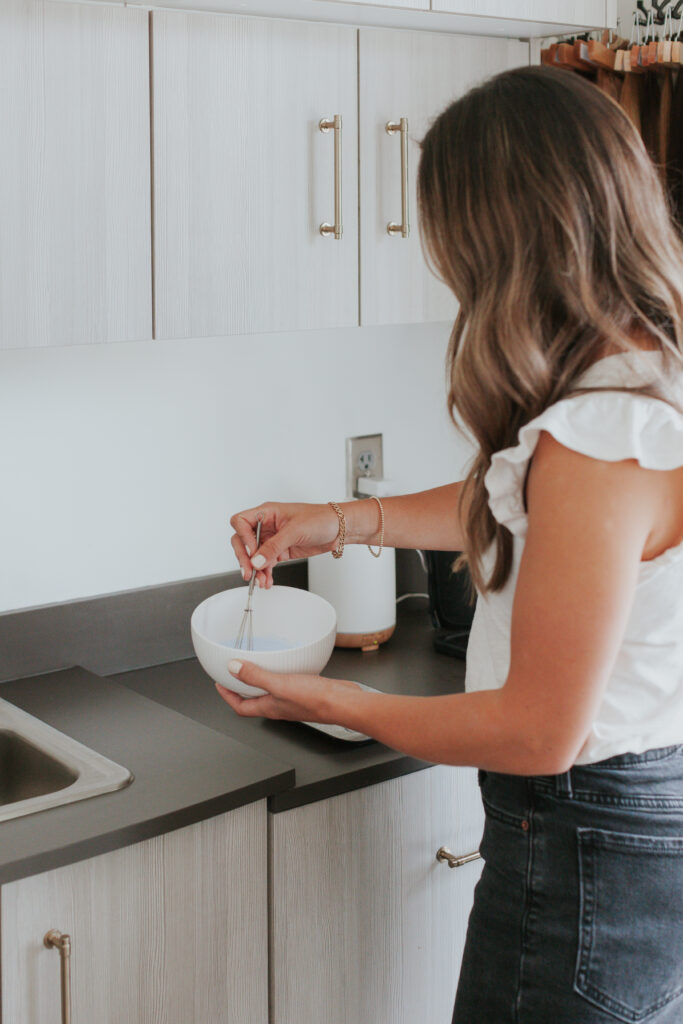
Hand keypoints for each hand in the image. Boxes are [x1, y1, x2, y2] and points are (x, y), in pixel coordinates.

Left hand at [215, 658, 363, 724]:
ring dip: (260, 680)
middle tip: (234, 673)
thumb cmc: (315, 700)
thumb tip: (232, 669)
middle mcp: (278, 706)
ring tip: (255, 666)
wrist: (343, 702)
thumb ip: (254, 676)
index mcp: (268, 708)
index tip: (220, 684)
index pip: (240, 707)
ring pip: (270, 691)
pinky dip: (280, 674)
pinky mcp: (305, 692)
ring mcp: (292, 700)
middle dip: (241, 687)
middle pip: (253, 700)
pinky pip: (286, 684)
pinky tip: (285, 664)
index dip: (227, 696)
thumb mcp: (278, 685)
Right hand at [229, 501, 341, 587]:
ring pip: (254, 556)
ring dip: (255, 570)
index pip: (241, 522)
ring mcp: (272, 540)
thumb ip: (274, 546)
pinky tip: (267, 581)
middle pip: (243, 541)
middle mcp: (266, 526)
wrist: (339, 530)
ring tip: (261, 581)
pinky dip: (265, 574)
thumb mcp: (295, 531)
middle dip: (244, 558)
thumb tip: (256, 560)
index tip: (251, 551)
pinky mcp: (280, 552)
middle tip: (249, 572)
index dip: (242, 537)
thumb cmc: (320, 519)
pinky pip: (266, 564)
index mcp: (267, 513)